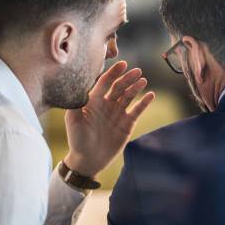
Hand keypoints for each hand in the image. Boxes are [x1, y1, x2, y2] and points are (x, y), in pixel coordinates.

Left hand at [64, 61, 154, 176]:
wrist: (89, 159)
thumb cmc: (78, 140)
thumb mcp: (73, 121)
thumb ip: (77, 104)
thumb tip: (81, 88)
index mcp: (93, 101)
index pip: (105, 82)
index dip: (113, 73)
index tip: (122, 64)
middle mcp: (107, 104)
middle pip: (119, 87)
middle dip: (127, 78)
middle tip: (136, 71)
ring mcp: (118, 113)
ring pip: (128, 96)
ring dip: (135, 87)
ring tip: (143, 80)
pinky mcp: (127, 123)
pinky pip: (137, 110)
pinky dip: (144, 102)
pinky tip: (151, 95)